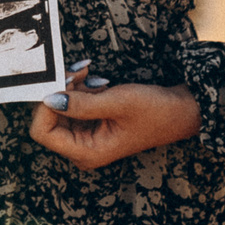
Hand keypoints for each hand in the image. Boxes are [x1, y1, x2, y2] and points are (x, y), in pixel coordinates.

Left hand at [29, 67, 201, 170]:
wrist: (182, 111)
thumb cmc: (156, 111)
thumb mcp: (117, 103)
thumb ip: (81, 103)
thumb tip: (48, 99)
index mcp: (87, 153)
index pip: (42, 132)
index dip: (45, 106)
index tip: (62, 83)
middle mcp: (82, 149)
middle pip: (48, 118)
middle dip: (59, 91)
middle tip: (77, 71)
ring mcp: (86, 137)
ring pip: (59, 107)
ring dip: (70, 86)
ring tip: (89, 74)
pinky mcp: (91, 124)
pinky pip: (72, 104)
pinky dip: (78, 89)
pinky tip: (95, 80)